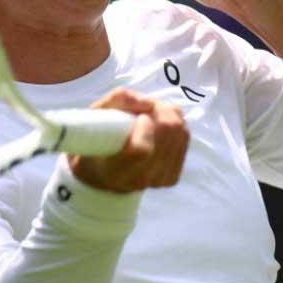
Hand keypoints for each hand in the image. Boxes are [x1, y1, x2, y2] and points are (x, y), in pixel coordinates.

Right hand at [69, 88, 188, 193]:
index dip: (145, 127)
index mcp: (114, 171)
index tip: (140, 116)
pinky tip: (162, 128)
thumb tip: (148, 102)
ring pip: (181, 136)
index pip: (141, 150)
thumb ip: (119, 100)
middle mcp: (139, 180)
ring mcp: (158, 181)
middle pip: (168, 138)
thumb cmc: (97, 139)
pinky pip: (185, 141)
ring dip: (171, 116)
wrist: (103, 172)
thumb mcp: (97, 114)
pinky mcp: (172, 178)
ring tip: (154, 116)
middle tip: (149, 108)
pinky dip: (177, 127)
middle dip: (162, 112)